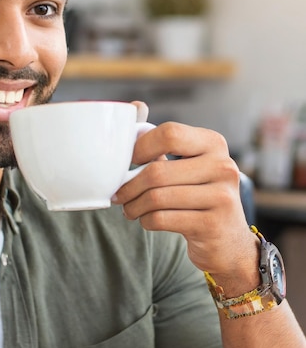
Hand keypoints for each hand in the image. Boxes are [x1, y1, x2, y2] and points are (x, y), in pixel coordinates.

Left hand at [113, 110, 258, 289]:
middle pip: (157, 171)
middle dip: (129, 186)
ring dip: (133, 206)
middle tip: (119, 194)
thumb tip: (135, 106)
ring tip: (129, 209)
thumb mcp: (187, 164)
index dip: (139, 147)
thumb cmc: (197, 195)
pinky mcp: (213, 224)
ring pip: (156, 197)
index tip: (127, 162)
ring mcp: (222, 197)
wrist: (228, 241)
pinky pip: (161, 219)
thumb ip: (163, 139)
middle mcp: (223, 166)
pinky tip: (146, 220)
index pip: (169, 133)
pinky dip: (146, 221)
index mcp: (213, 143)